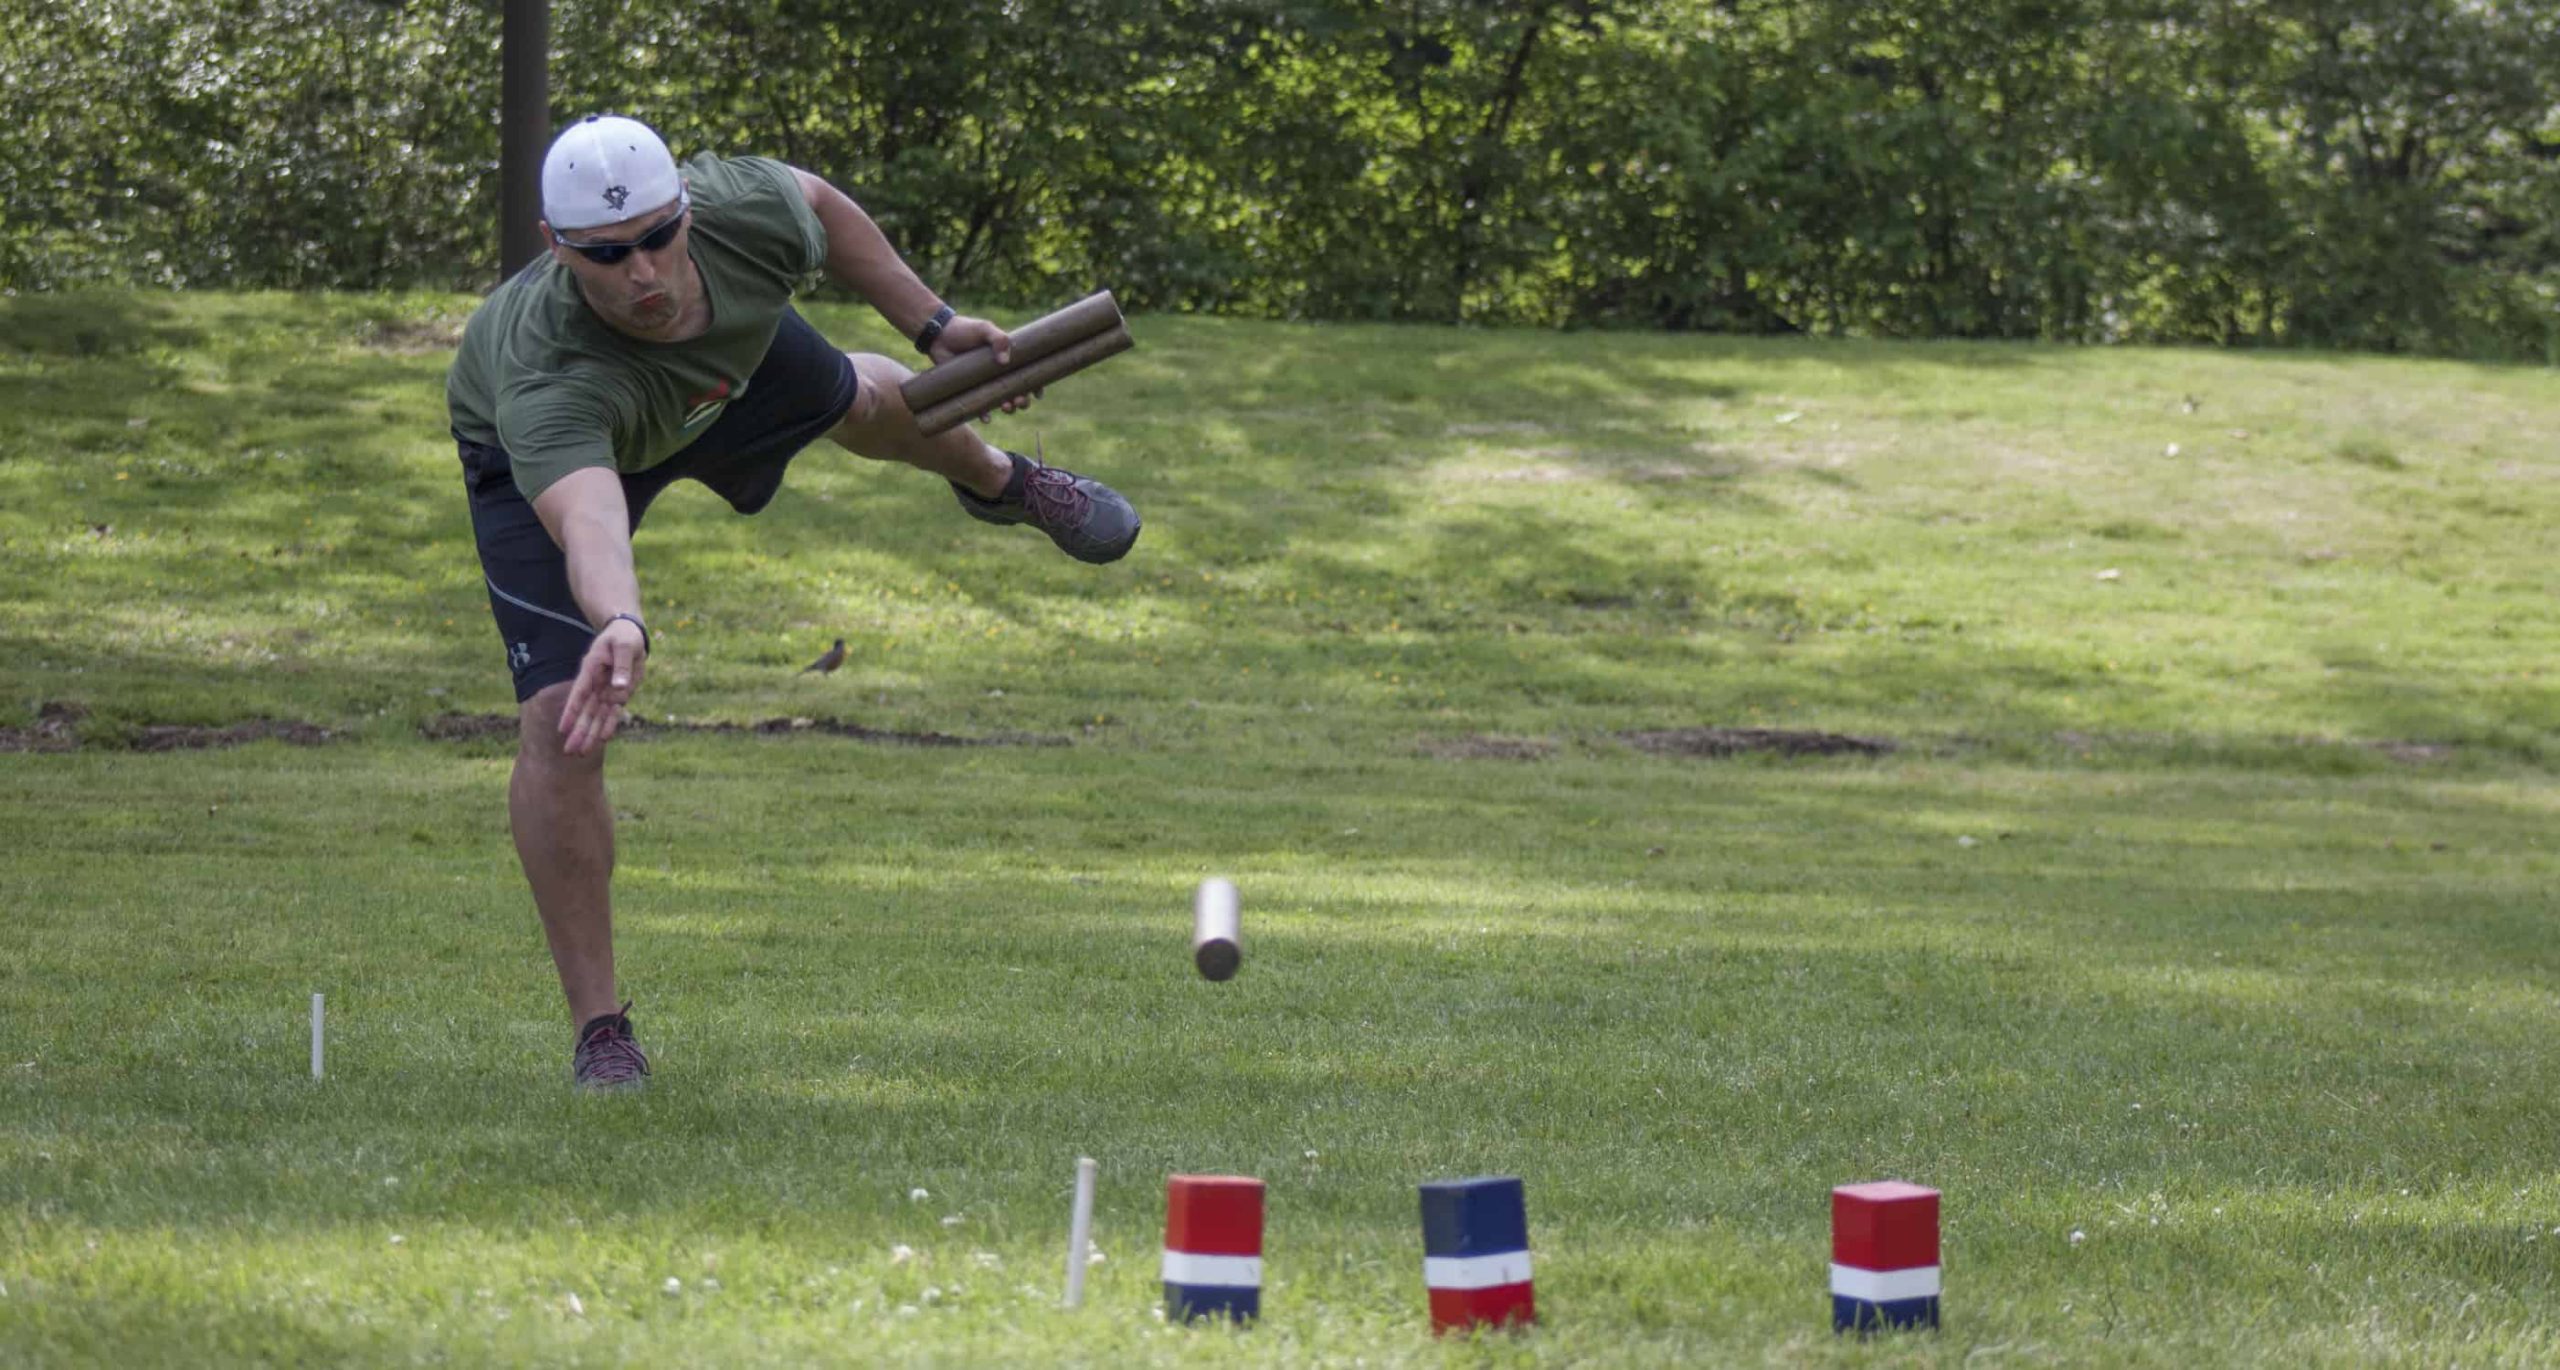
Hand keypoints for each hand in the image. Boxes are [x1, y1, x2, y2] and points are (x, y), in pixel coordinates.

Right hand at [558, 618, 646, 754]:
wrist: (630, 636)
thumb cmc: (623, 637)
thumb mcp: (624, 646)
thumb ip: (622, 666)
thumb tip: (620, 688)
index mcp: (591, 670)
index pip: (580, 694)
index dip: (571, 712)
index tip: (562, 729)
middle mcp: (596, 684)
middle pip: (586, 712)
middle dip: (578, 732)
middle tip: (569, 751)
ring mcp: (606, 691)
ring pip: (597, 717)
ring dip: (590, 734)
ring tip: (580, 753)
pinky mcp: (618, 695)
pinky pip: (612, 713)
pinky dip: (608, 725)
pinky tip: (601, 740)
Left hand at [930, 315, 1039, 415]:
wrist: (938, 335)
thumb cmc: (964, 329)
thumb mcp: (984, 328)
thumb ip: (998, 339)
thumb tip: (1005, 362)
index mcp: (1007, 357)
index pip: (1027, 373)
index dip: (1036, 385)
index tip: (1037, 394)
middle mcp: (998, 372)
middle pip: (1018, 391)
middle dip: (1023, 400)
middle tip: (1019, 401)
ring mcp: (984, 382)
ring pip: (1002, 401)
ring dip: (1008, 408)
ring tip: (1006, 407)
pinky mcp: (970, 389)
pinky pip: (980, 406)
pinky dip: (984, 414)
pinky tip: (986, 418)